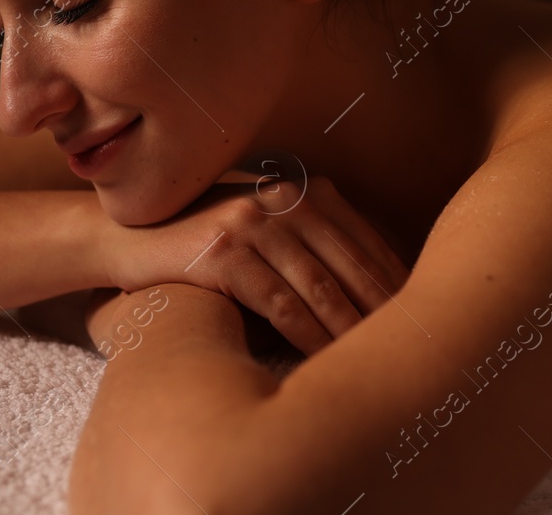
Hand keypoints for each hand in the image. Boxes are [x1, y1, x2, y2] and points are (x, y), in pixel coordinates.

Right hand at [100, 175, 409, 354]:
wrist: (129, 235)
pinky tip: (322, 359)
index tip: (422, 316)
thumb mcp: (266, 223)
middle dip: (384, 310)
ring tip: (374, 362)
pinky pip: (279, 302)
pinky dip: (306, 334)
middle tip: (412, 348)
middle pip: (352, 264)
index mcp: (307, 188)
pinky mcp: (224, 251)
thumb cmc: (207, 238)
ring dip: (351, 329)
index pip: (367, 240)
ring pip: (321, 286)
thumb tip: (377, 283)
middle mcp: (286, 197)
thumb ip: (314, 238)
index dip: (395, 281)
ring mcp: (255, 221)